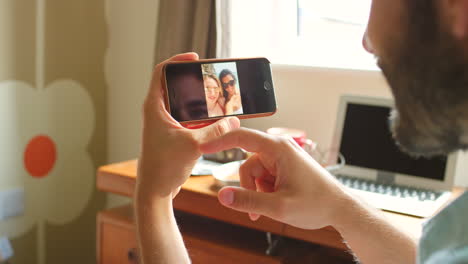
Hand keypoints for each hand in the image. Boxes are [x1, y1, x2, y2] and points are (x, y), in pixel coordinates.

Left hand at [137, 53, 239, 199]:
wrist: (155, 191)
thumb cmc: (163, 167)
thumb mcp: (194, 145)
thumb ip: (216, 131)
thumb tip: (234, 121)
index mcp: (154, 107)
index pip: (161, 72)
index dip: (177, 61)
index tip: (195, 59)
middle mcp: (158, 112)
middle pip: (176, 86)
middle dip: (194, 82)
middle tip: (212, 79)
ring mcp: (165, 124)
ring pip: (184, 104)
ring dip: (200, 102)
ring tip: (218, 99)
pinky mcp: (173, 135)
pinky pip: (189, 119)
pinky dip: (202, 118)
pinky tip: (217, 120)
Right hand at [200, 128, 351, 229]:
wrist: (339, 208)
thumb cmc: (316, 203)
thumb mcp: (279, 206)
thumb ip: (248, 200)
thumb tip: (221, 195)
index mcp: (278, 149)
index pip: (241, 137)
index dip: (219, 141)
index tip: (202, 146)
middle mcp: (279, 149)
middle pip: (247, 164)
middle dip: (248, 187)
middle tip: (256, 209)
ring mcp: (282, 158)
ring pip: (254, 174)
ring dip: (257, 192)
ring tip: (270, 208)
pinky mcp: (284, 167)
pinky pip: (263, 178)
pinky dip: (264, 192)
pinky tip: (274, 203)